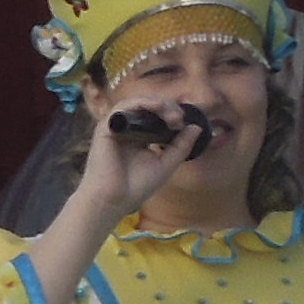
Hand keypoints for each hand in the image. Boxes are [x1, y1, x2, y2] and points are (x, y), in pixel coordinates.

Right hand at [34, 96, 219, 286]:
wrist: (112, 201)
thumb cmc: (135, 187)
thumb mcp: (165, 165)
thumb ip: (181, 146)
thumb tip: (197, 127)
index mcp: (141, 138)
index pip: (158, 118)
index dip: (173, 116)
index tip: (185, 125)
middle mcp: (129, 130)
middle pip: (150, 108)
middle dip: (168, 109)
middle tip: (179, 119)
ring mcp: (117, 127)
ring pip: (138, 103)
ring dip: (158, 104)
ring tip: (172, 114)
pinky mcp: (106, 126)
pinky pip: (124, 106)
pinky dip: (141, 103)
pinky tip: (156, 108)